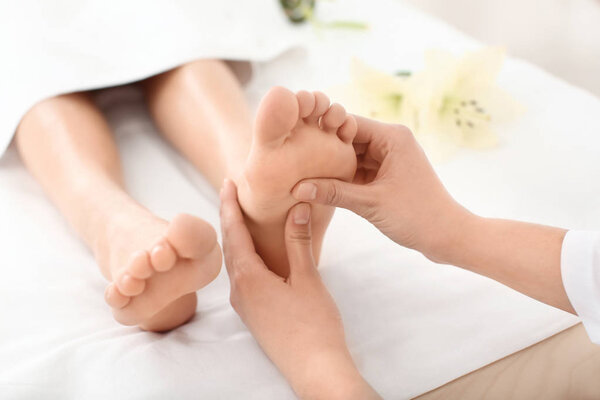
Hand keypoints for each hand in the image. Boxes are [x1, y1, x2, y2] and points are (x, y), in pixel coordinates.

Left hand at [219, 179, 378, 398]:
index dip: (229, 205)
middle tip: (231, 192)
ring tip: (241, 217)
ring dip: (235, 238)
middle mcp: (238, 291)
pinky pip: (242, 277)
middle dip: (229, 218)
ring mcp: (244, 305)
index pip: (233, 232)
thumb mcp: (308, 279)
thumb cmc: (314, 325)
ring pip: (235, 262)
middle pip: (229, 245)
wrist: (314, 369)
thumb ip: (299, 243)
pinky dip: (244, 256)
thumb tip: (297, 207)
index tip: (227, 182)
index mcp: (248, 278)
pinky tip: (256, 254)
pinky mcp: (253, 314)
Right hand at [292, 116, 469, 262]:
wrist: (447, 237)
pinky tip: (322, 185)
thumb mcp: (370, 203)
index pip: (349, 123)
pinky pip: (360, 169)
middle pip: (349, 138)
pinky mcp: (389, 174)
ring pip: (353, 155)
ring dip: (333, 165)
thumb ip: (333, 193)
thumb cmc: (416, 216)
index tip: (296, 139)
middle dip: (325, 149)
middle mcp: (392, 141)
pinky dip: (344, 177)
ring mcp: (391, 158)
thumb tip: (297, 189)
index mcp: (392, 137)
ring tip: (303, 172)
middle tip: (295, 157)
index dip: (323, 130)